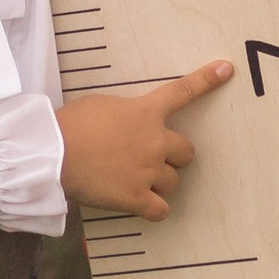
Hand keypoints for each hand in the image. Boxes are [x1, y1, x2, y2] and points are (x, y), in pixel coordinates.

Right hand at [58, 60, 232, 220]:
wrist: (52, 152)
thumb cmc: (69, 125)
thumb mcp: (101, 106)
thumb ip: (123, 116)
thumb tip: (125, 128)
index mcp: (145, 112)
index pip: (182, 91)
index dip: (206, 79)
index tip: (225, 68)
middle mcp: (154, 141)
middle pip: (187, 151)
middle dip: (174, 156)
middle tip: (152, 159)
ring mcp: (147, 171)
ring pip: (173, 181)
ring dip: (160, 182)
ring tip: (134, 181)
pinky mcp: (136, 197)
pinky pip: (161, 210)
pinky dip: (153, 208)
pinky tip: (139, 203)